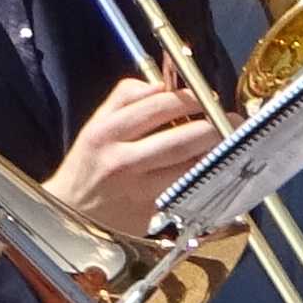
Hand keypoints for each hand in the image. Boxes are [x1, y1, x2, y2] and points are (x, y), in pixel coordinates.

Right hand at [46, 74, 216, 241]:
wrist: (69, 217)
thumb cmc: (88, 168)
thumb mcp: (95, 126)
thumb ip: (125, 99)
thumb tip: (163, 86)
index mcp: (106, 131)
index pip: (157, 105)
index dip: (190, 98)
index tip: (208, 97)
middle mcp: (121, 159)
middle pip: (181, 139)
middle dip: (213, 127)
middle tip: (232, 121)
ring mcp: (138, 189)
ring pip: (189, 167)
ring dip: (217, 154)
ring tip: (230, 143)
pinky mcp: (151, 211)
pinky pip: (188, 189)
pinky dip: (206, 177)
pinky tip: (217, 169)